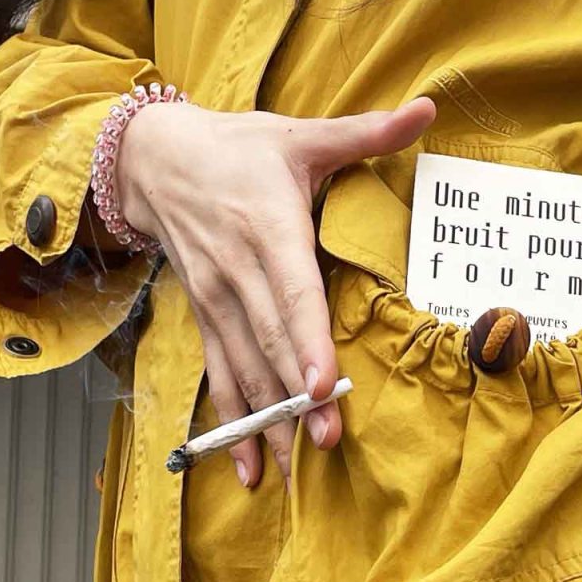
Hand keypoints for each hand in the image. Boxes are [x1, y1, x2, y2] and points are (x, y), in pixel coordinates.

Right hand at [114, 97, 436, 488]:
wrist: (154, 160)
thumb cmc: (239, 149)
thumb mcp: (301, 136)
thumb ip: (366, 132)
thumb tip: (428, 108)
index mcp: (271, 228)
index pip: (293, 292)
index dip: (308, 340)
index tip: (324, 384)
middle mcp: (240, 272)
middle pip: (272, 343)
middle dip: (296, 397)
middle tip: (323, 443)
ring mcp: (218, 301)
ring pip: (245, 369)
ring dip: (266, 421)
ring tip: (288, 472)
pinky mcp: (206, 318)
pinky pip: (220, 377)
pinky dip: (233, 423)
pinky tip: (247, 467)